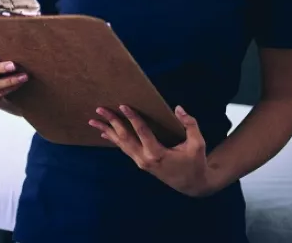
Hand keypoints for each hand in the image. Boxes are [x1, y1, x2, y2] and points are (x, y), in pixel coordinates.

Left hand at [89, 104, 219, 197]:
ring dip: (107, 131)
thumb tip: (178, 108)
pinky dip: (113, 140)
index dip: (132, 118)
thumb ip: (190, 125)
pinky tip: (104, 133)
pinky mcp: (140, 163)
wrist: (192, 185)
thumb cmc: (195, 163)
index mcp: (157, 153)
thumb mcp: (198, 144)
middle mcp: (144, 158)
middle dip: (111, 122)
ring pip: (121, 144)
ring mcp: (140, 162)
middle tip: (100, 109)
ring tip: (93, 121)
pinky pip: (124, 149)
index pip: (141, 132)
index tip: (122, 105)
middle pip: (124, 137)